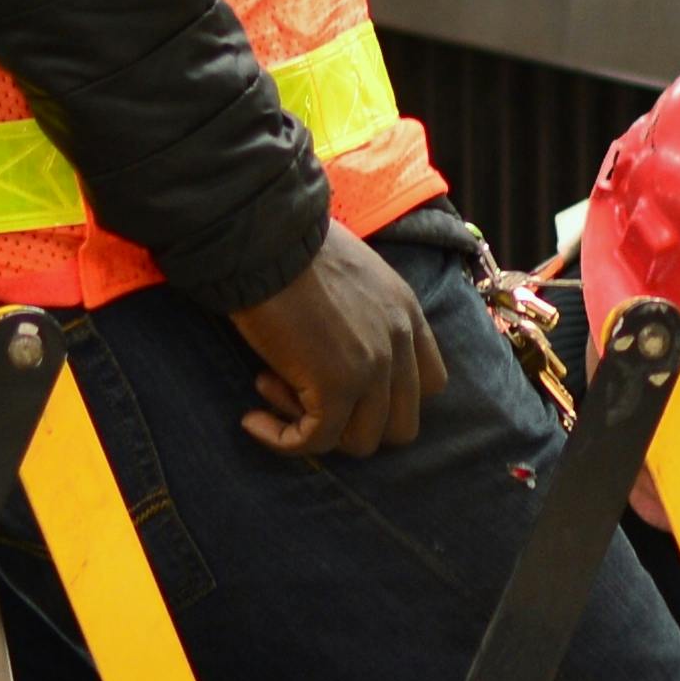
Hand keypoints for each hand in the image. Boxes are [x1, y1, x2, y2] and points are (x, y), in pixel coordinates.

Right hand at [232, 225, 442, 456]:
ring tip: (270, 387)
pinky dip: (282, 441)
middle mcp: (399, 344)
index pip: (428, 384)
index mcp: (407, 315)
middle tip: (305, 395)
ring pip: (361, 442)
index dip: (387, 399)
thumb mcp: (351, 273)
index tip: (339, 386)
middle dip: (352, 423)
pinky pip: (316, 441)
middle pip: (401, 425)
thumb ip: (362, 311)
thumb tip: (333, 343)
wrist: (266, 238)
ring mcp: (373, 368)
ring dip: (314, 428)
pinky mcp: (336, 386)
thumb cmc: (291, 246)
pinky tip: (251, 420)